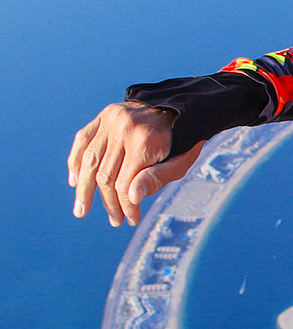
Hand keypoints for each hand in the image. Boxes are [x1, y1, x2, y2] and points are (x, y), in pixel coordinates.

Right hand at [68, 101, 202, 226]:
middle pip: (105, 176)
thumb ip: (156, 179)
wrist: (178, 109)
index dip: (126, 206)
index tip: (130, 219)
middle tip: (114, 220)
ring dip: (84, 189)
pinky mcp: (103, 116)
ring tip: (82, 209)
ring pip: (89, 161)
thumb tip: (132, 198)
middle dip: (109, 202)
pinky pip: (82, 141)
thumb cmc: (180, 141)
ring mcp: (111, 120)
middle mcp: (124, 129)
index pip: (125, 183)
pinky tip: (76, 182)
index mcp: (145, 142)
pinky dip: (76, 162)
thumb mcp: (179, 162)